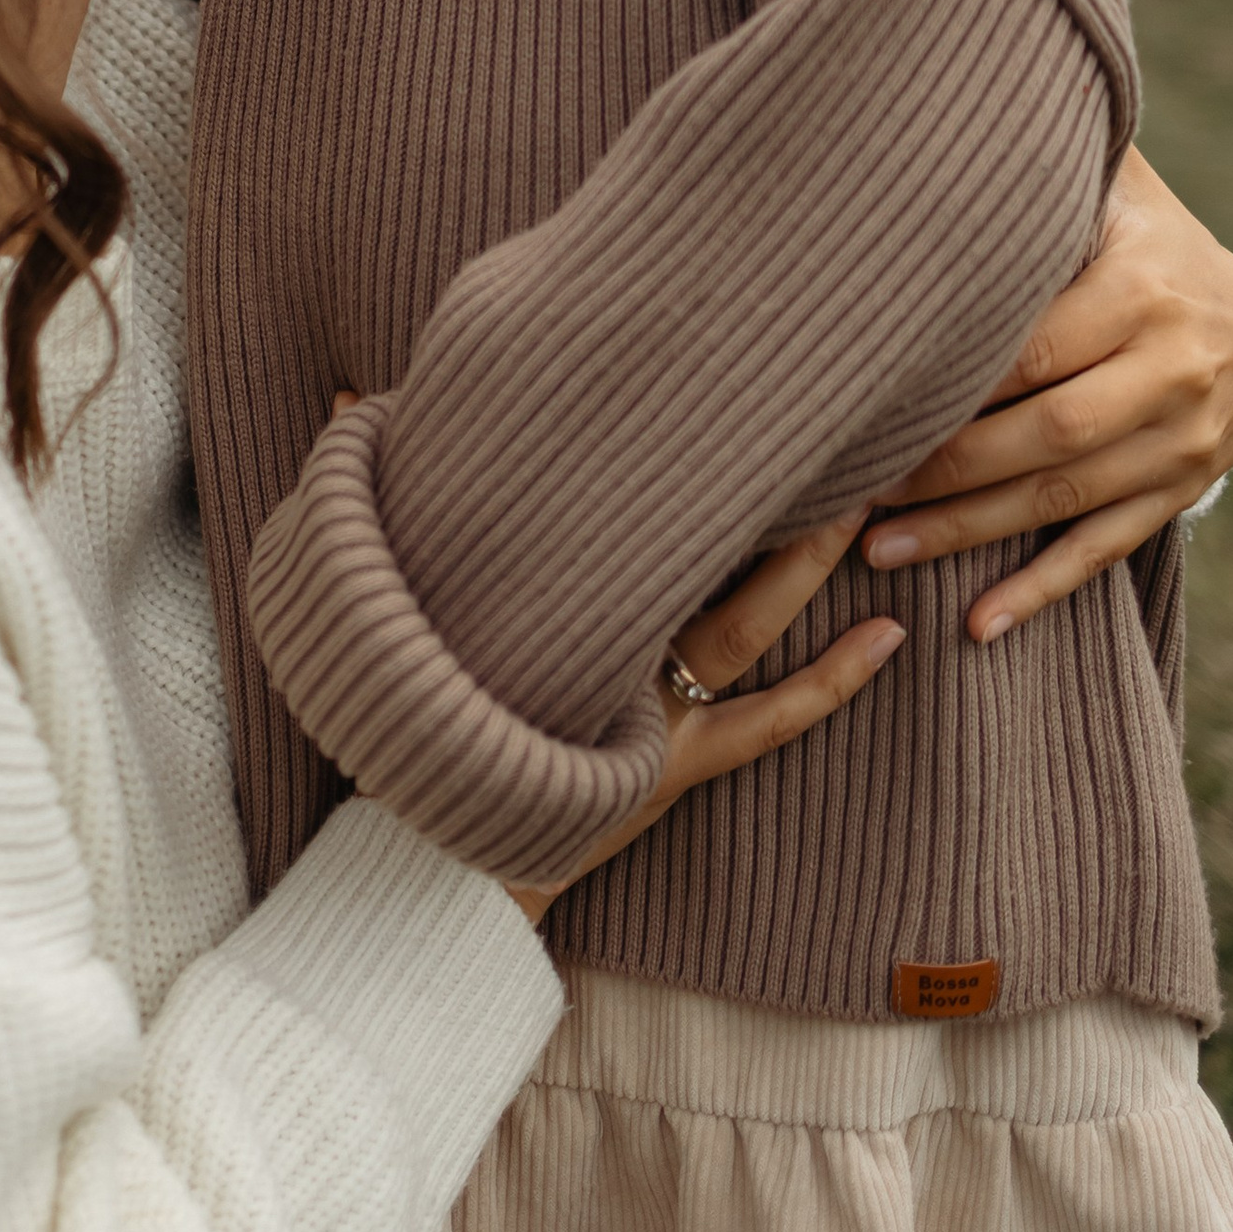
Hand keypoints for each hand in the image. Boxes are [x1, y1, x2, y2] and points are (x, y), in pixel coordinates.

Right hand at [321, 396, 901, 923]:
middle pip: (698, 548)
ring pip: (743, 623)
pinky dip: (834, 682)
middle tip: (831, 412)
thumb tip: (341, 392)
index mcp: (549, 594)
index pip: (633, 499)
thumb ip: (380, 494)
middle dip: (766, 483)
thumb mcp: (394, 592)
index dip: (687, 439)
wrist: (418, 859)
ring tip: (868, 497)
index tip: (732, 371)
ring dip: (803, 561)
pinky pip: (770, 721)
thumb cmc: (409, 702)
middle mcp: (602, 643)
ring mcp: (646, 710)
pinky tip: (891, 636)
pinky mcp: (674, 768)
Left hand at [857, 146, 1232, 643]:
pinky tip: (980, 624)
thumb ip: (1047, 165)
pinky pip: (1108, 547)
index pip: (1035, 343)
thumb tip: (950, 106)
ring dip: (971, 531)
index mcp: (1143, 287)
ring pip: (1068, 498)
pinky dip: (1043, 588)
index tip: (865, 397)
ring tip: (878, 551)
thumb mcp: (1117, 191)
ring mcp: (1183, 440)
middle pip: (1047, 430)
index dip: (953, 378)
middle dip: (946, 467)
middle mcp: (1172, 368)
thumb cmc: (1148, 243)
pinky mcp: (1181, 492)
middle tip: (850, 488)